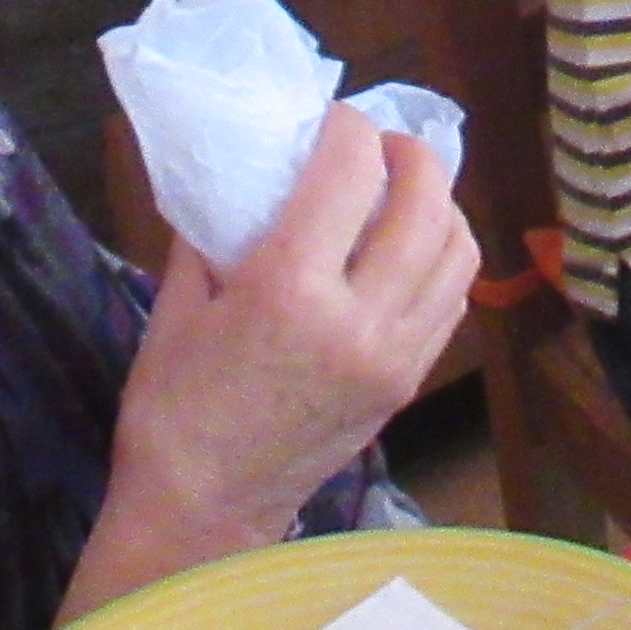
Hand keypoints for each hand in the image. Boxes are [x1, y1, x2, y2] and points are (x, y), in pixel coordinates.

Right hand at [100, 108, 474, 564]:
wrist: (203, 510)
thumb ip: (217, 229)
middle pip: (425, 202)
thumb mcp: (180, 304)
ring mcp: (394, 356)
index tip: (331, 119)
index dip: (347, 127)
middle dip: (410, 152)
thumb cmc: (174, 406)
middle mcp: (359, 319)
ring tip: (403, 189)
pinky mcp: (408, 384)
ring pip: (456, 251)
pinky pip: (452, 301)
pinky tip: (408, 248)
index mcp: (291, 290)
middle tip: (379, 142)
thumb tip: (248, 168)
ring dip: (440, 204)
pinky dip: (442, 258)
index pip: (351, 173)